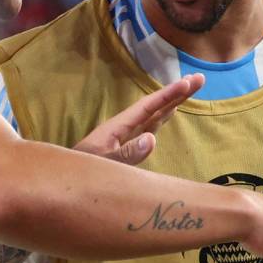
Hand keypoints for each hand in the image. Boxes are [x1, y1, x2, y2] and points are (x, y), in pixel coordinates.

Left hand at [74, 74, 204, 164]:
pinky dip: (161, 119)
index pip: (148, 107)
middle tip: (200, 79)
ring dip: (171, 103)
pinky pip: (147, 130)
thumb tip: (153, 139)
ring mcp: (123, 138)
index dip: (168, 95)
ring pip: (153, 116)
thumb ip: (126, 154)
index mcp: (118, 127)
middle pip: (154, 107)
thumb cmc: (79, 174)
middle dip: (176, 93)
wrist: (62, 184)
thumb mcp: (103, 164)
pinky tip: (167, 115)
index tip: (188, 82)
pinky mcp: (123, 149)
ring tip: (189, 89)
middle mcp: (123, 128)